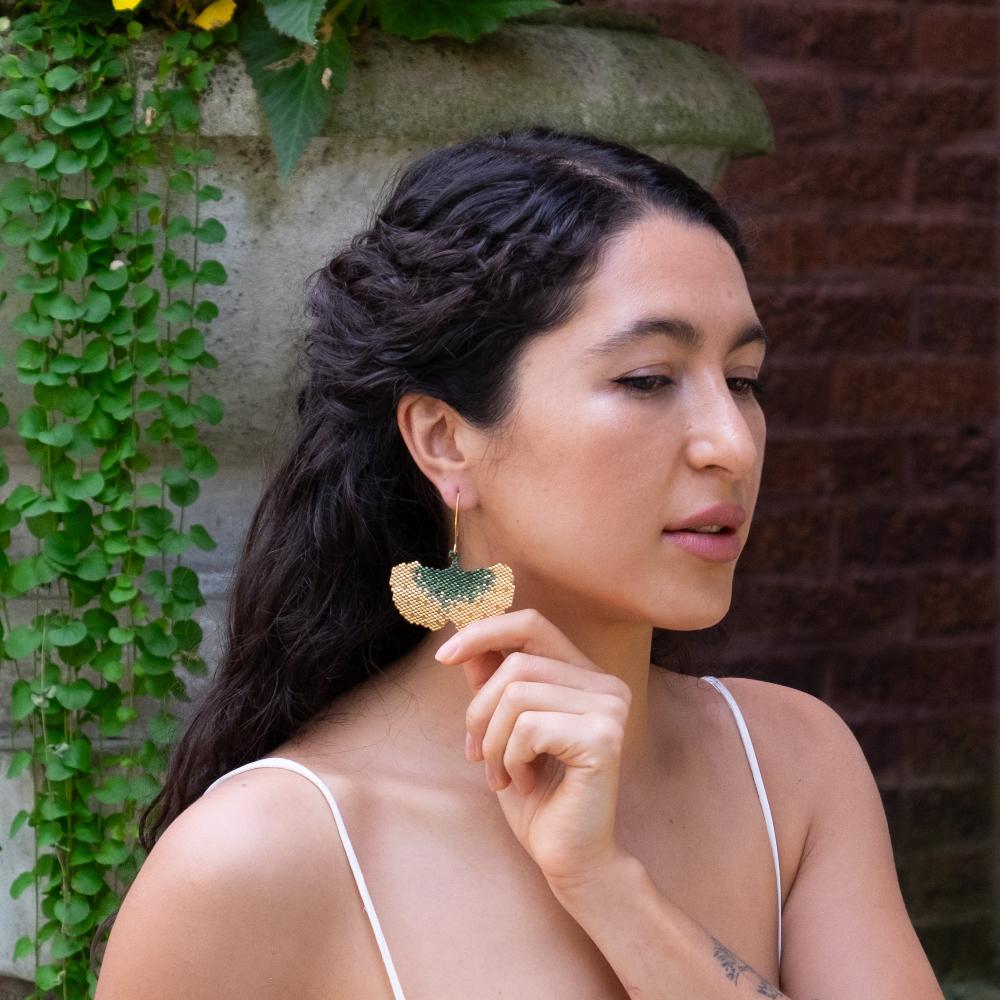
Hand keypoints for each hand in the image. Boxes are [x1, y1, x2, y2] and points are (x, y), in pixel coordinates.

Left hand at [434, 608, 633, 888]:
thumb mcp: (501, 728)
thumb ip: (491, 679)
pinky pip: (529, 727)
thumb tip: (463, 633)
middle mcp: (605, 684)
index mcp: (585, 675)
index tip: (444, 656)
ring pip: (517, 694)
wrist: (569, 856)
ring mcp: (610, 708)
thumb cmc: (536, 795)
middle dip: (480, 711)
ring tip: (502, 776)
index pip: (531, 624)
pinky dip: (511, 759)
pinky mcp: (603, 737)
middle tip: (477, 755)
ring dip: (494, 742)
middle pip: (516, 662)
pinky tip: (524, 783)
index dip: (484, 631)